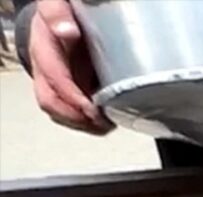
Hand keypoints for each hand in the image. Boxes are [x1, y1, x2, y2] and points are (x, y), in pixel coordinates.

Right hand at [25, 0, 107, 133]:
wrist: (61, 16)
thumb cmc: (62, 12)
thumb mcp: (56, 5)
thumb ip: (58, 14)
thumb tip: (67, 31)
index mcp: (43, 49)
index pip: (53, 79)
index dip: (72, 97)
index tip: (93, 109)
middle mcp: (44, 69)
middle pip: (52, 103)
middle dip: (77, 118)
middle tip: (104, 123)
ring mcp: (52, 82)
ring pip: (60, 112)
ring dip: (83, 124)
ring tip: (107, 126)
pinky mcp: (65, 90)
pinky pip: (70, 112)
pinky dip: (87, 123)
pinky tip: (105, 123)